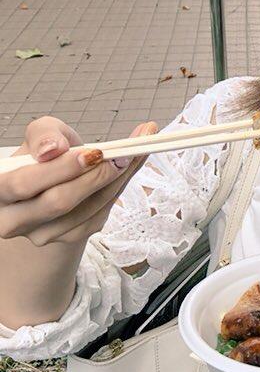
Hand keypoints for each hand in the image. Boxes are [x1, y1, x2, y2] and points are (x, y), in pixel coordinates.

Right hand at [0, 116, 157, 246]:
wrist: (52, 182)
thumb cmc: (44, 156)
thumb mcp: (40, 134)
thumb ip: (43, 135)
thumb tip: (53, 149)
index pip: (25, 184)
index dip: (61, 169)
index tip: (94, 152)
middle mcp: (13, 220)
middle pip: (58, 203)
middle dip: (95, 176)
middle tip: (122, 155)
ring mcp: (42, 234)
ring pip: (86, 211)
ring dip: (116, 181)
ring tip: (133, 154)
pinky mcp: (68, 237)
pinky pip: (99, 215)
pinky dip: (119, 189)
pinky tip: (128, 169)